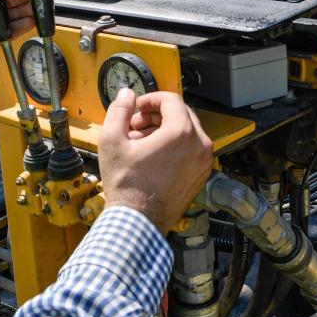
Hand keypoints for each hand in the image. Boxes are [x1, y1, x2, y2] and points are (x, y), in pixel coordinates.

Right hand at [98, 90, 214, 232]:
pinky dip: (174, 146)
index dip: (150, 99)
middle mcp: (200, 145)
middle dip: (156, 115)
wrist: (138, 222)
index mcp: (182, 133)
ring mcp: (203, 162)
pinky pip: (191, 150)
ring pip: (186, 132)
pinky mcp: (201, 176)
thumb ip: (120, 110)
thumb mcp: (112, 141)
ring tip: (139, 141)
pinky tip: (151, 156)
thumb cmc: (126, 186)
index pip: (170, 100)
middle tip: (135, 124)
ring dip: (164, 130)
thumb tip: (126, 95)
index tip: (136, 107)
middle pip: (181, 114)